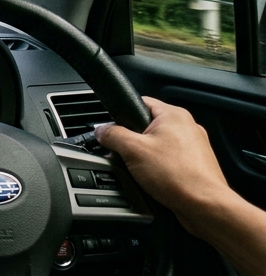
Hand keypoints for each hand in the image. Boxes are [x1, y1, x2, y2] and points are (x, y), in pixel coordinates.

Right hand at [95, 97, 230, 221]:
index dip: (121, 115)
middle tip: (125, 156)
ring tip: (142, 172)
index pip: (139, 102)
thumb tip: (102, 130)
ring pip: (158, 145)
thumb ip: (112, 135)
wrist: (206, 207)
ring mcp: (194, 147)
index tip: (112, 130)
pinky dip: (159, 169)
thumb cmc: (178, 176)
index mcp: (174, 115)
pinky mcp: (195, 165)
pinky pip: (169, 161)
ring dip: (145, 157)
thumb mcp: (132, 150)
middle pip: (147, 126)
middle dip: (132, 142)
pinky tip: (155, 181)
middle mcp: (187, 127)